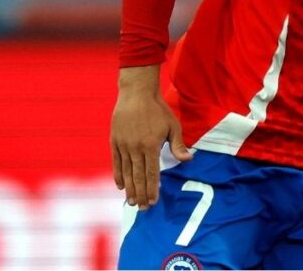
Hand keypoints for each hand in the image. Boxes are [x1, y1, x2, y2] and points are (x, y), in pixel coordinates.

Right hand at [110, 66, 192, 209]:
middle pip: (138, 177)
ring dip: (129, 189)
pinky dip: (118, 175)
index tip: (153, 202)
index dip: (152, 189)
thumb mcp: (172, 126)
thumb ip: (178, 146)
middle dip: (141, 194)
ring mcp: (123, 145)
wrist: (136, 93)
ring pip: (126, 172)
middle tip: (142, 208)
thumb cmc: (158, 110)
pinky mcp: (114, 141)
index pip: (151, 174)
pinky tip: (120, 186)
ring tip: (132, 202)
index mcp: (151, 146)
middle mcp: (135, 148)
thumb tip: (188, 160)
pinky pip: (116, 162)